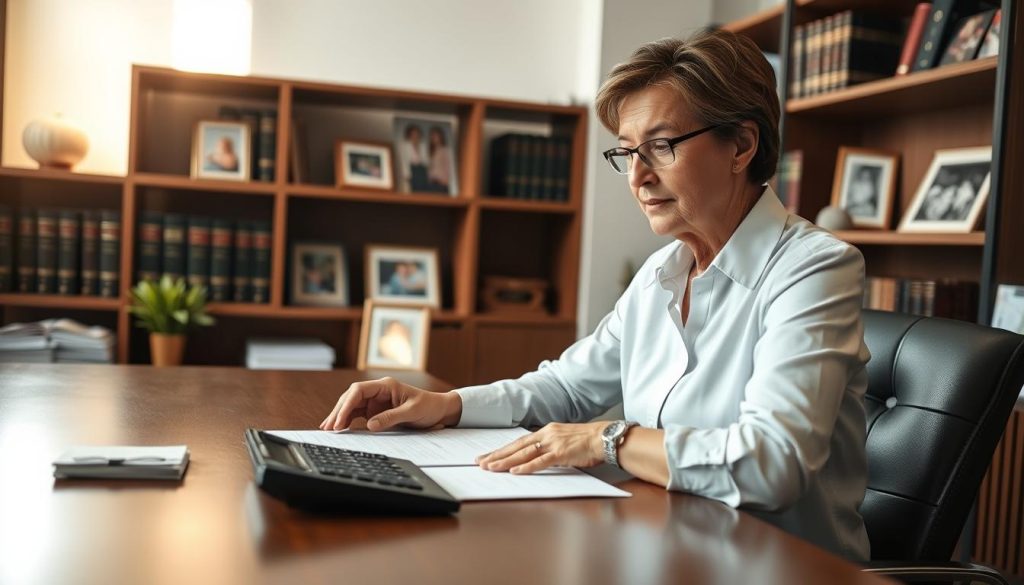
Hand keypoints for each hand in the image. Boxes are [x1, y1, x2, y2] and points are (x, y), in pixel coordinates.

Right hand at [319, 377, 461, 431]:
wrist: (438, 410)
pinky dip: (348, 421)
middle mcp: (378, 391)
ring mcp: (376, 401)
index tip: (340, 420)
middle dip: (339, 411)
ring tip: (328, 429)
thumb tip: (369, 425)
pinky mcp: (376, 411)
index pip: (359, 390)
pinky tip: (340, 429)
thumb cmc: (428, 406)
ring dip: (340, 416)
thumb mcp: (412, 412)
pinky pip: (358, 414)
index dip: (347, 405)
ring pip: (352, 406)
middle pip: (351, 398)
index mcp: (385, 386)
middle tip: (329, 427)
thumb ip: (391, 417)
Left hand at [475, 422, 608, 473]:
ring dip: (506, 461)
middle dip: (497, 455)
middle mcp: (546, 435)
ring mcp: (553, 443)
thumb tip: (537, 457)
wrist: (604, 437)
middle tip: (480, 463)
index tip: (488, 456)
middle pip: (516, 447)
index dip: (502, 449)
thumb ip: (549, 447)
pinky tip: (515, 471)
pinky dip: (526, 467)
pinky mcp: (561, 453)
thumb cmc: (587, 441)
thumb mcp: (564, 440)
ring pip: (523, 454)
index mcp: (546, 431)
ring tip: (491, 467)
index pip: (519, 442)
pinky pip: (540, 461)